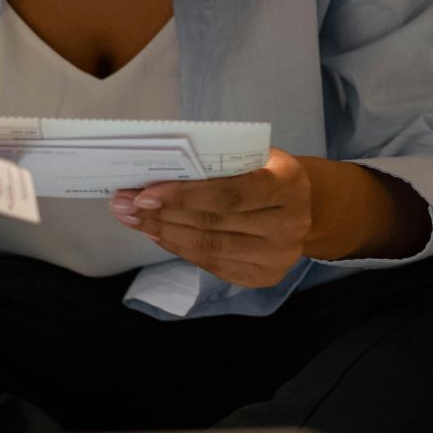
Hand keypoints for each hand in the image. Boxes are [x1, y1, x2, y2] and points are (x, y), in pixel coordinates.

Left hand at [110, 146, 315, 288]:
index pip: (230, 194)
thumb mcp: (255, 155)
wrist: (307, 206)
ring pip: (209, 247)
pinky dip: (180, 248)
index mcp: (288, 184)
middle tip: (124, 205)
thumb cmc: (269, 171)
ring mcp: (278, 256)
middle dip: (162, 214)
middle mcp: (290, 224)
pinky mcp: (264, 277)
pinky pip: (213, 264)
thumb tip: (158, 173)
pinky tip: (158, 234)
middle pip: (214, 223)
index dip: (185, 196)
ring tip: (133, 220)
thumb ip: (218, 164)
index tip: (144, 194)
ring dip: (164, 233)